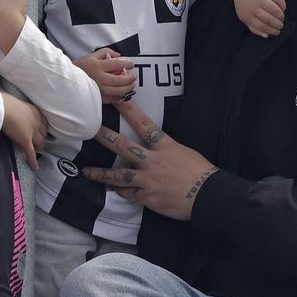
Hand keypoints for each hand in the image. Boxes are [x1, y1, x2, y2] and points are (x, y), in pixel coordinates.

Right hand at [0, 91, 47, 167]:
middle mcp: (36, 122)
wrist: (2, 107)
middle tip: (39, 142)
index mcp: (34, 111)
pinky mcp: (26, 141)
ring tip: (37, 151)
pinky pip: (31, 152)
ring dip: (39, 147)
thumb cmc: (3, 101)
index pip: (43, 121)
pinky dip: (33, 160)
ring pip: (40, 143)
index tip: (41, 130)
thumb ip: (14, 106)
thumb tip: (6, 104)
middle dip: (42, 137)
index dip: (42, 127)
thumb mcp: (12, 102)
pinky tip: (35, 167)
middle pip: (43, 132)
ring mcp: (32, 132)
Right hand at [74, 47, 137, 103]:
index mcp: (97, 66)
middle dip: (130, 78)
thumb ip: (106, 52)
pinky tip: (122, 93)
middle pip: (120, 79)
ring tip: (131, 85)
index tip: (130, 64)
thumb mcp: (91, 56)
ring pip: (118, 91)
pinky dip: (119, 96)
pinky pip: (112, 99)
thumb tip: (118, 55)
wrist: (67, 80)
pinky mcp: (97, 97)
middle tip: (133, 76)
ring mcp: (98, 89)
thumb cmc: (78, 68)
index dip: (127, 63)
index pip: (117, 64)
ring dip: (127, 88)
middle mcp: (99, 78)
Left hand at [80, 99, 217, 220]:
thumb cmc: (202, 173)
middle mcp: (153, 161)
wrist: (209, 196)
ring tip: (87, 171)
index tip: (118, 99)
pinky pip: (130, 193)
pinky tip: (116, 191)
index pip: (144, 125)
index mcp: (166, 147)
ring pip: (118, 175)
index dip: (130, 110)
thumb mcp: (186, 154)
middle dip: (104, 137)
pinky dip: (123, 192)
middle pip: (123, 146)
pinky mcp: (147, 197)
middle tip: (89, 130)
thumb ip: (168, 151)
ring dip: (101, 174)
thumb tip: (157, 151)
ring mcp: (148, 179)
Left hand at [233, 0, 286, 37]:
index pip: (262, 26)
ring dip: (281, 16)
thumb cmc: (245, 5)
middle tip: (281, 25)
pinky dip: (283, 5)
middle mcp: (253, 6)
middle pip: (269, 19)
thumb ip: (254, 28)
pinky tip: (282, 9)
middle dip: (278, 24)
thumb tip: (266, 36)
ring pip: (274, 9)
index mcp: (247, 15)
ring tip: (282, 18)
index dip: (272, 31)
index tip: (277, 32)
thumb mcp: (245, 17)